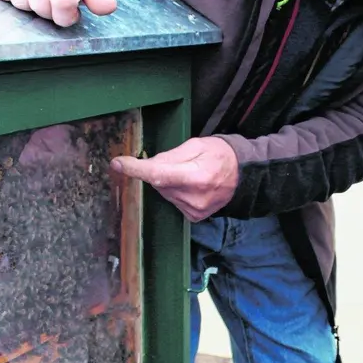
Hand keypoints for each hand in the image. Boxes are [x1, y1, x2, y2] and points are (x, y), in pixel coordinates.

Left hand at [111, 137, 238, 221]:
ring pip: (165, 193)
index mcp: (196, 176)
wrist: (244, 174)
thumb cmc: (220, 154)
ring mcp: (195, 210)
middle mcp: (194, 197)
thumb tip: (148, 164)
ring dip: (169, 183)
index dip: (136, 169)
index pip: (158, 174)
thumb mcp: (196, 145)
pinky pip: (173, 201)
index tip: (118, 163)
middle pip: (159, 183)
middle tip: (179, 163)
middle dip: (160, 171)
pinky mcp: (195, 217)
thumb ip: (170, 155)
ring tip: (190, 174)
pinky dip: (176, 192)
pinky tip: (192, 187)